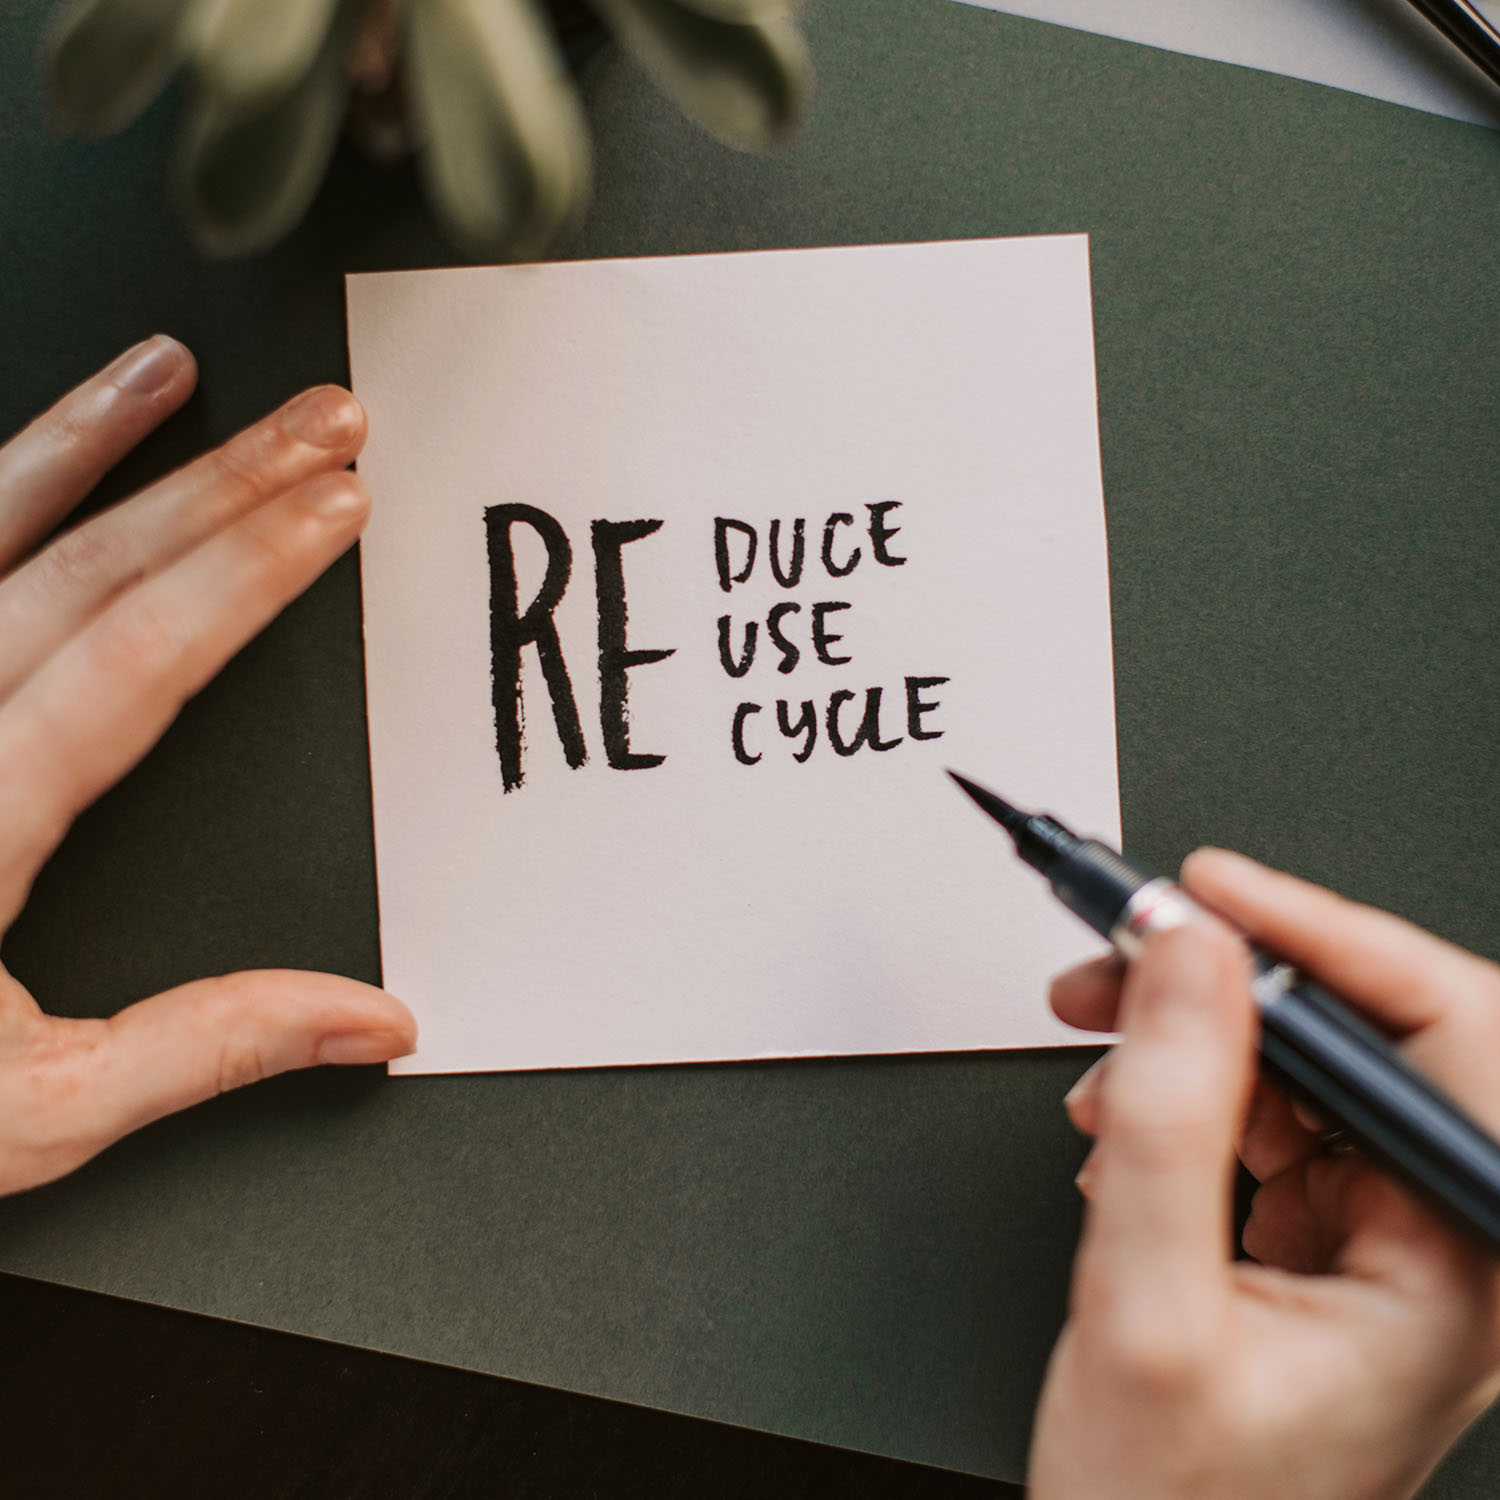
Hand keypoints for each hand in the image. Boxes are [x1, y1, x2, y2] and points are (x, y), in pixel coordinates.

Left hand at [0, 336, 414, 1196]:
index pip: (133, 659)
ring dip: (80, 443)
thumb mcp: (33, 1112)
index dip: (247, 571)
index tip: (333, 505)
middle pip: (81, 572)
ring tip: (164, 372)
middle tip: (320, 424)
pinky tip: (17, 458)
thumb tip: (371, 1020)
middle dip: (219, 484)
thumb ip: (206, 1049)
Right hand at [1030, 849, 1499, 1499]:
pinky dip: (1194, 1095)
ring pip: (1309, 1068)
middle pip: (1366, 1040)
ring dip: (1196, 1039)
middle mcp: (1447, 1251)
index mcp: (1460, 1272)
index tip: (1210, 895)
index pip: (1439, 1037)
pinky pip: (1276, 1119)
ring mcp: (1392, 1248)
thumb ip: (1170, 1115)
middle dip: (1230, 985)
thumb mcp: (1146, 1302)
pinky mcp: (1337, 1244)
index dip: (1320, 939)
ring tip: (1106, 1051)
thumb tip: (1186, 959)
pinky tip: (1131, 1120)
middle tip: (1130, 956)